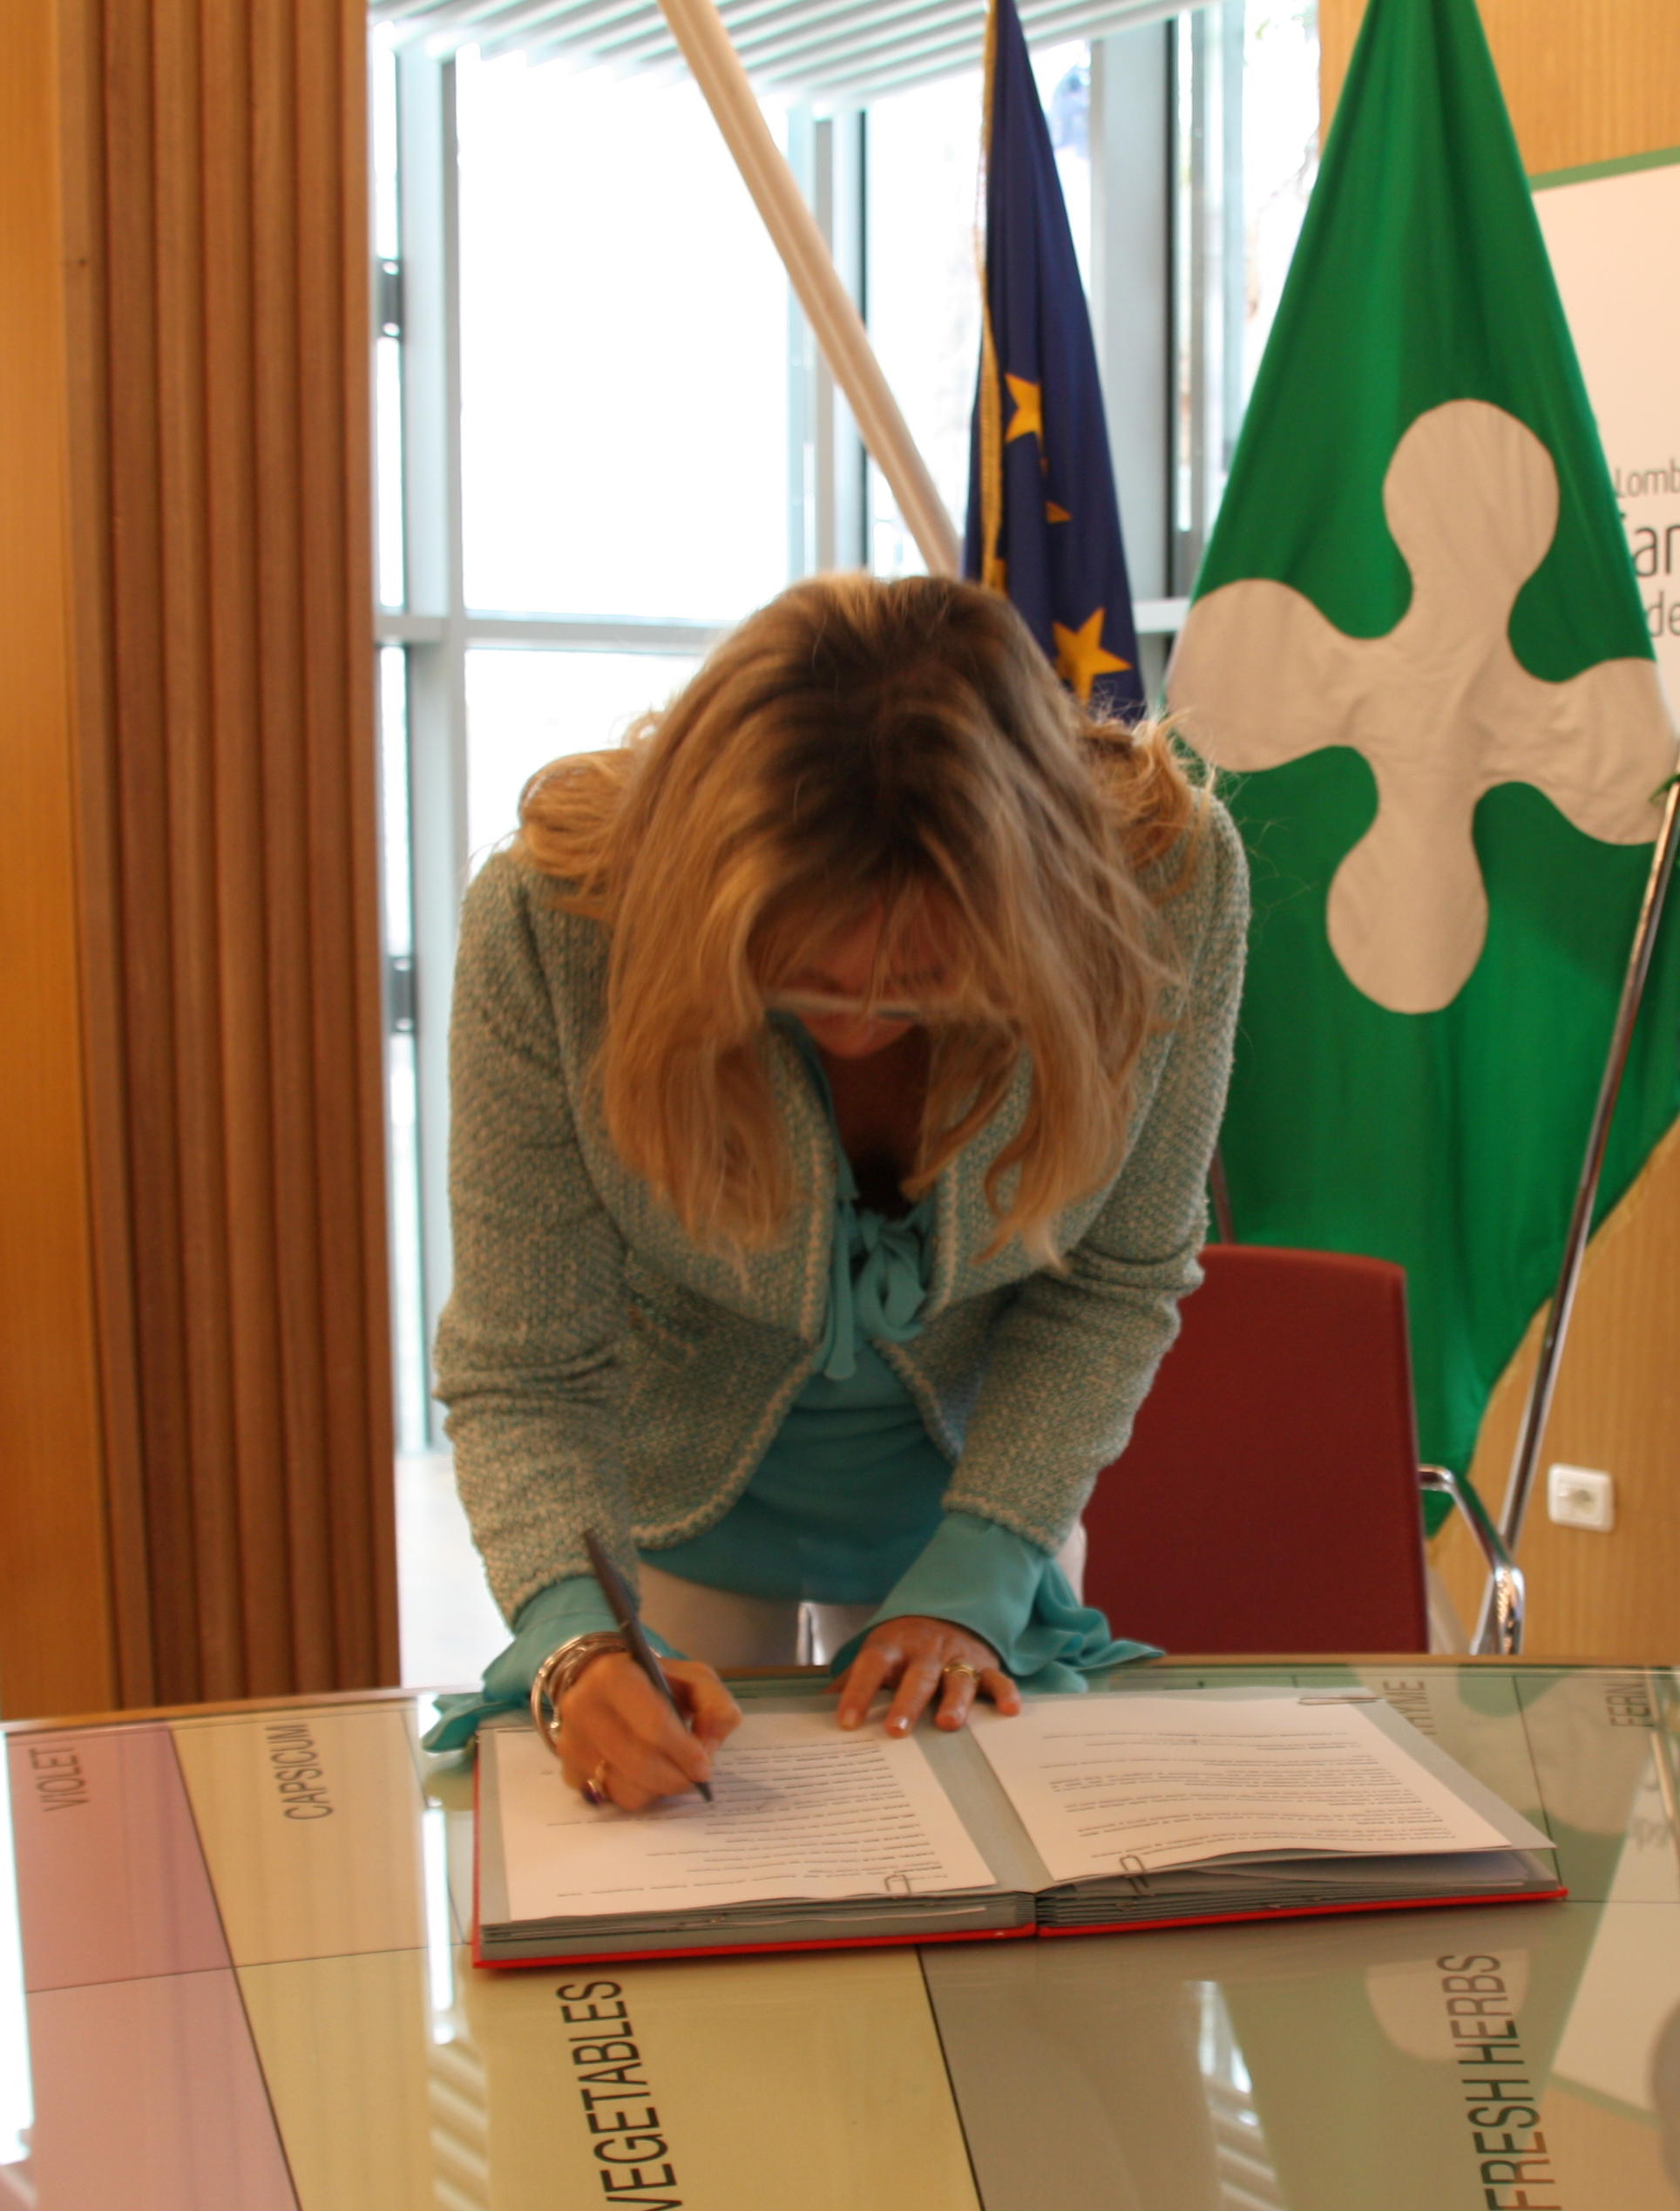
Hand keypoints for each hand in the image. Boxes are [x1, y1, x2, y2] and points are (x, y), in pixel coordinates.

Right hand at [557, 1651, 740, 1811]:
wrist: (600, 1681)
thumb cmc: (652, 1681)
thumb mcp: (691, 1678)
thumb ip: (714, 1703)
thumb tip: (708, 1745)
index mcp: (613, 1674)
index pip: (653, 1724)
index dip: (684, 1752)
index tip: (704, 1767)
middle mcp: (582, 1707)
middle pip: (639, 1763)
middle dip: (676, 1778)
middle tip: (694, 1778)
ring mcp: (571, 1742)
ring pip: (624, 1790)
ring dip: (657, 1790)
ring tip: (669, 1772)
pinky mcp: (568, 1769)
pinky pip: (610, 1799)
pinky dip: (635, 1793)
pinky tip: (643, 1774)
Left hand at [831, 1616, 1021, 1736]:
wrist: (949, 1611)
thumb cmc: (905, 1645)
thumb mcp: (878, 1652)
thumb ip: (853, 1679)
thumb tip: (816, 1708)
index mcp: (893, 1646)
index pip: (871, 1666)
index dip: (857, 1692)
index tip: (845, 1722)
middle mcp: (925, 1651)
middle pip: (916, 1676)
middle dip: (906, 1703)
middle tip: (895, 1731)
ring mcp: (957, 1657)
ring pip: (957, 1678)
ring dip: (954, 1701)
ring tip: (948, 1725)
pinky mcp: (984, 1665)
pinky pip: (998, 1678)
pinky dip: (1005, 1692)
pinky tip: (1010, 1710)